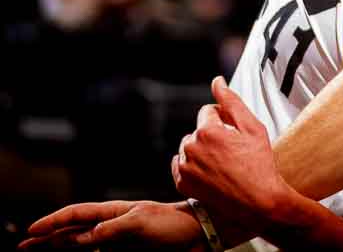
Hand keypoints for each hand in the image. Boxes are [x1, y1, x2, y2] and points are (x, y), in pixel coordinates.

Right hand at [23, 200, 203, 250]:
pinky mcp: (128, 249)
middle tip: (25, 245)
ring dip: (60, 246)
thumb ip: (108, 230)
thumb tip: (78, 239)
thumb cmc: (175, 222)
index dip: (53, 222)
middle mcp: (114, 224)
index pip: (77, 214)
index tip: (31, 231)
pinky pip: (98, 251)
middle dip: (49, 236)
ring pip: (82, 242)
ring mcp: (119, 238)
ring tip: (41, 250)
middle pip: (73, 229)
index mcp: (115, 211)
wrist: (201, 232)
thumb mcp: (140, 223)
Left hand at [173, 77, 298, 234]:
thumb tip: (217, 81)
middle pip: (198, 129)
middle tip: (233, 150)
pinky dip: (193, 166)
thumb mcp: (252, 127)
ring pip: (189, 147)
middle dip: (212, 134)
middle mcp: (191, 148)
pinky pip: (181, 165)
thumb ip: (232, 101)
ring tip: (223, 162)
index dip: (225, 119)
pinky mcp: (182, 183)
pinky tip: (212, 172)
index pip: (209, 111)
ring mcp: (184, 168)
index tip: (236, 133)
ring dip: (202, 149)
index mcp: (208, 131)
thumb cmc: (259, 162)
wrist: (257, 200)